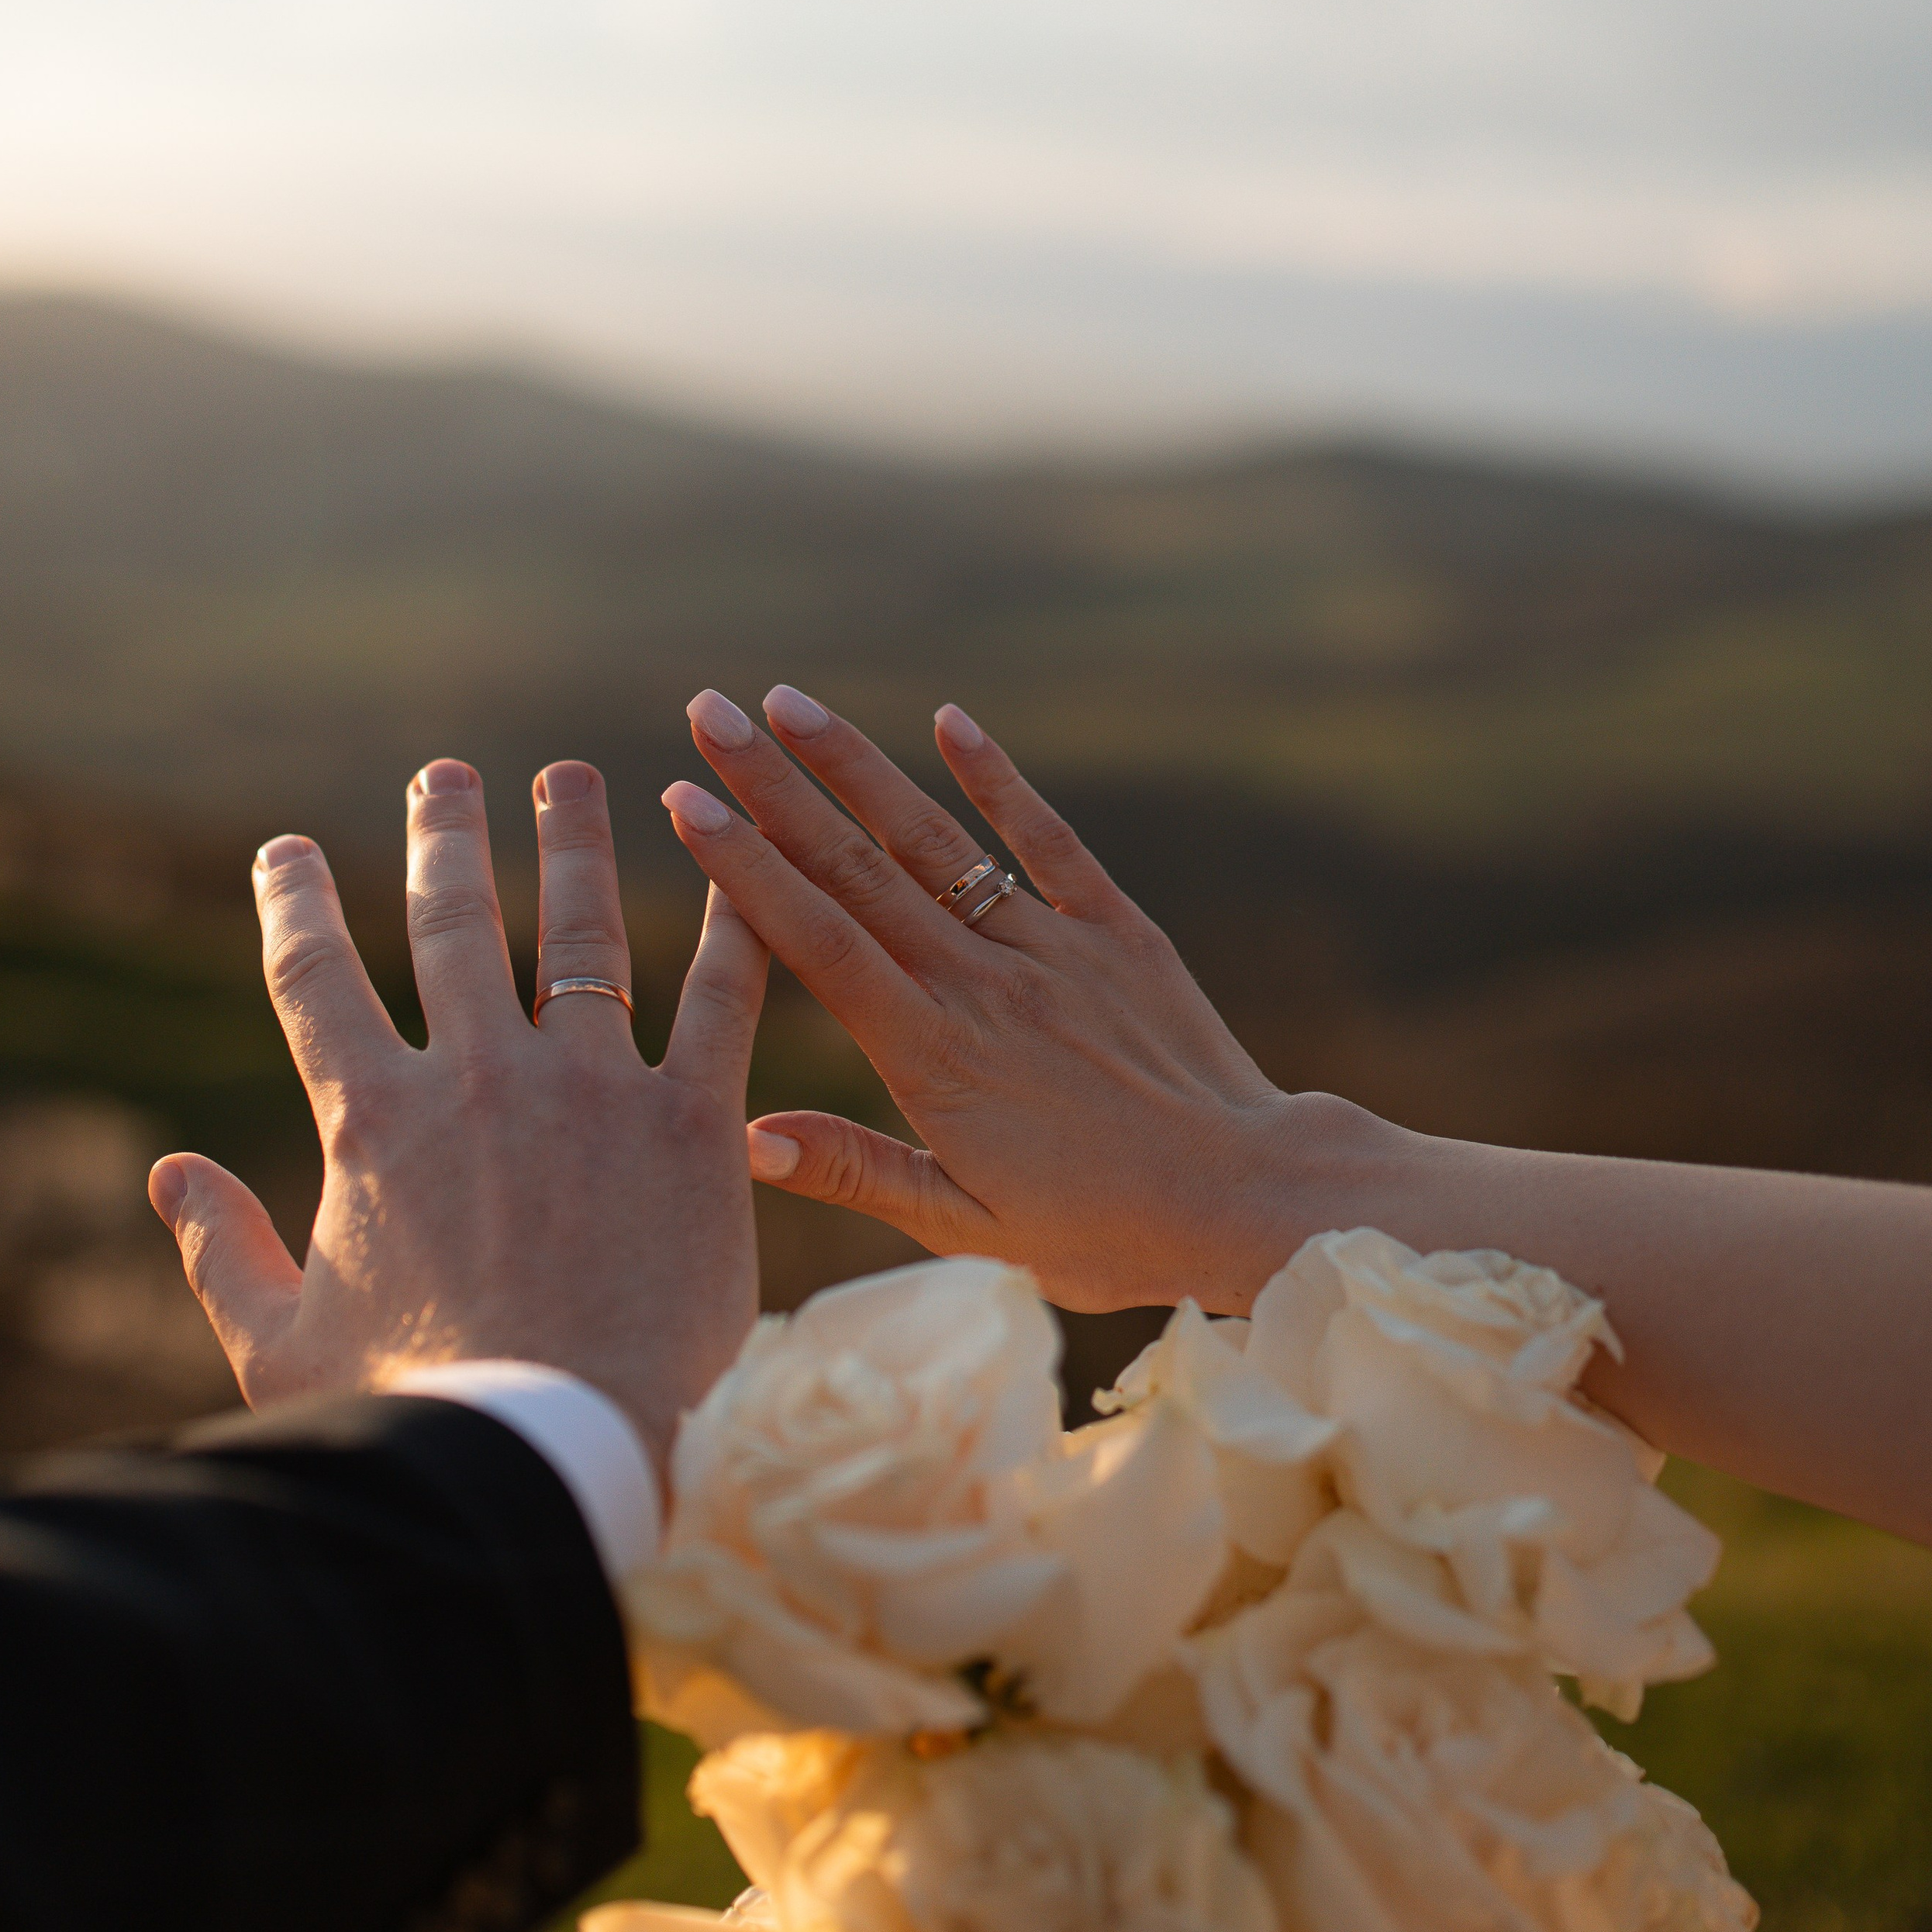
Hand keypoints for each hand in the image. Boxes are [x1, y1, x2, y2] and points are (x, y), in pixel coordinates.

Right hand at [149, 757, 768, 1477]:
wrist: (562, 1450)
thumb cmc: (417, 1413)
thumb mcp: (281, 1345)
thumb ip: (223, 1252)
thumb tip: (165, 1177)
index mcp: (372, 1122)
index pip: (313, 979)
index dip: (292, 903)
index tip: (284, 850)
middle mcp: (479, 1079)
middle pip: (452, 925)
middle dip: (443, 838)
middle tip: (444, 775)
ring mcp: (592, 1092)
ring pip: (581, 934)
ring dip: (573, 845)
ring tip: (571, 781)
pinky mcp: (694, 1126)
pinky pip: (721, 1003)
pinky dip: (733, 930)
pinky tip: (741, 873)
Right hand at [660, 691, 1366, 1312]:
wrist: (1249, 1196)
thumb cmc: (1109, 1230)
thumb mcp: (973, 1230)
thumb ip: (861, 1174)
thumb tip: (749, 1137)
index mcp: (934, 1055)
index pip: (816, 941)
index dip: (745, 866)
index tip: (682, 799)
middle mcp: (983, 983)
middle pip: (856, 869)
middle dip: (773, 786)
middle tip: (704, 713)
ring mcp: (1052, 947)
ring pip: (936, 841)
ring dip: (857, 766)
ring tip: (788, 701)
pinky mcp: (1118, 929)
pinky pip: (1047, 841)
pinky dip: (999, 778)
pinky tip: (949, 719)